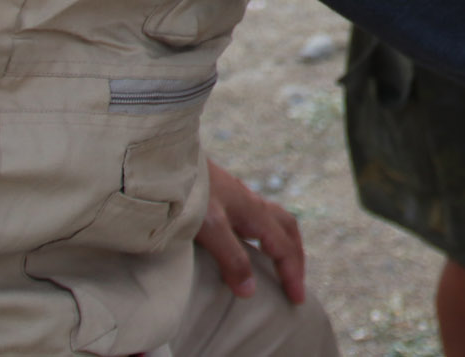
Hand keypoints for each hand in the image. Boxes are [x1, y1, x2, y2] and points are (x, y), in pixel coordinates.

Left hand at [197, 159, 307, 303]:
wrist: (166, 163)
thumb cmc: (191, 193)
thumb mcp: (211, 228)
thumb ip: (232, 258)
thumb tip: (251, 291)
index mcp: (255, 213)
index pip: (284, 247)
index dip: (292, 274)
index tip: (297, 300)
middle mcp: (253, 203)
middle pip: (288, 229)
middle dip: (295, 256)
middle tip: (295, 283)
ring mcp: (239, 198)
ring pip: (274, 220)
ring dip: (283, 243)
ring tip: (278, 263)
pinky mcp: (225, 196)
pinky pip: (258, 217)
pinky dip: (264, 233)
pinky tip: (248, 241)